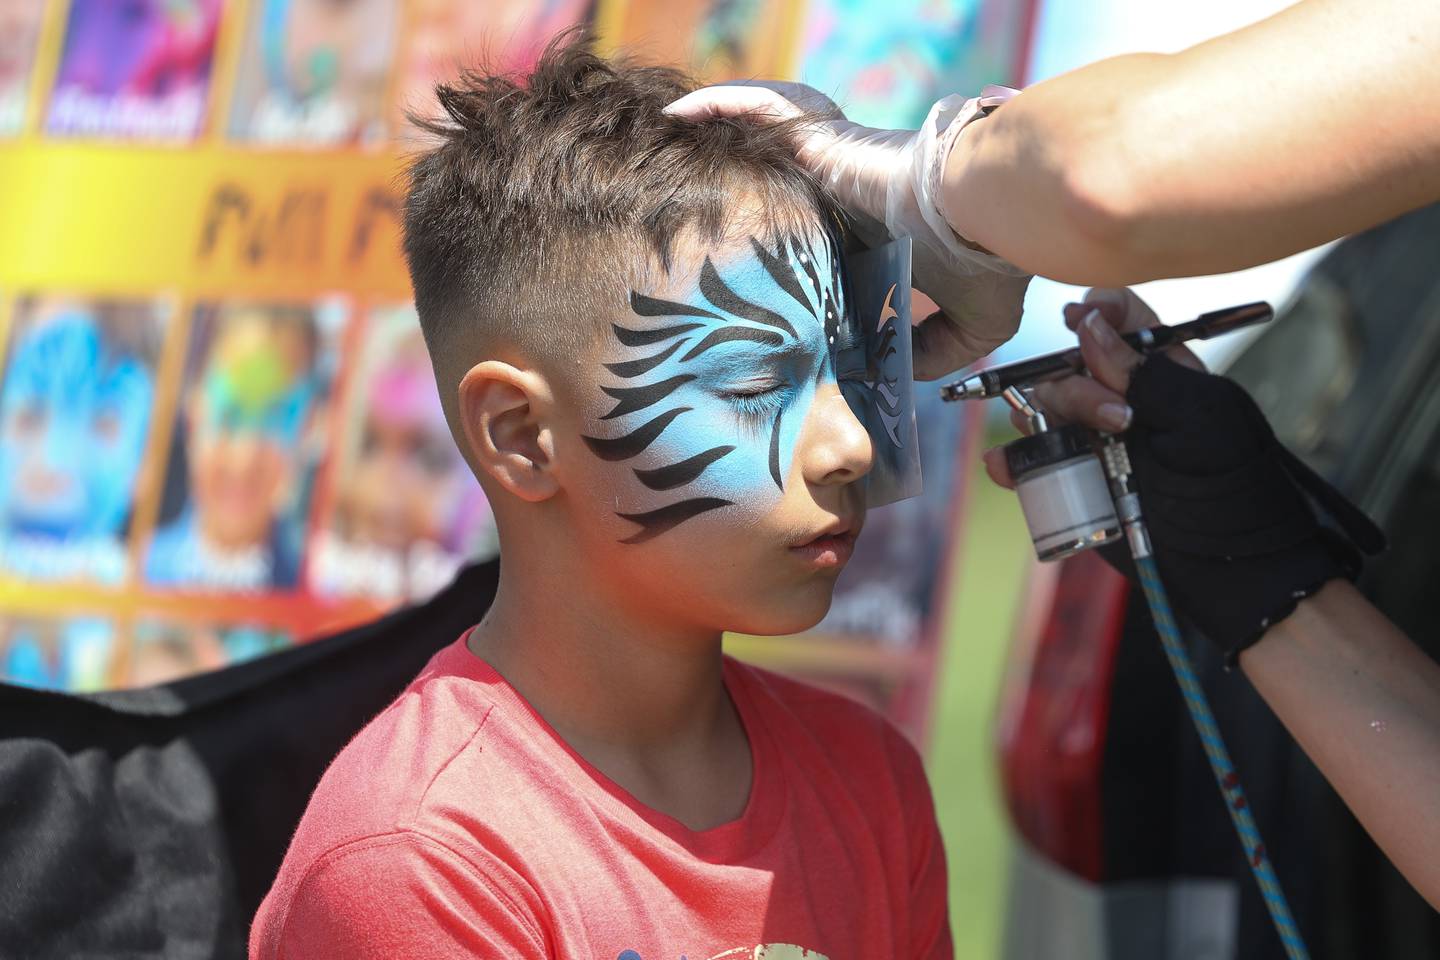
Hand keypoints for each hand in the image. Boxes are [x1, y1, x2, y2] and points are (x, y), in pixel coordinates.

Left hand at [666, 82, 1032, 377]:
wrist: (991, 211)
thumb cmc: (989, 257)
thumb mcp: (972, 321)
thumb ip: (936, 348)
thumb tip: (905, 372)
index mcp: (875, 226)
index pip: (815, 228)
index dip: (780, 241)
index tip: (737, 276)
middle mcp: (849, 186)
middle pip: (779, 180)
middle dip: (734, 186)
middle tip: (685, 212)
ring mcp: (833, 156)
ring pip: (763, 136)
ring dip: (718, 135)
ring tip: (671, 144)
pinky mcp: (824, 136)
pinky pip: (761, 107)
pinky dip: (722, 103)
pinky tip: (680, 113)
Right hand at [985, 287, 1383, 659]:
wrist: (1228, 567)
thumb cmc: (1233, 488)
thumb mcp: (1201, 418)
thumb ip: (1144, 372)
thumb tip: (1087, 323)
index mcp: (1161, 371)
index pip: (1120, 318)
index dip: (1097, 312)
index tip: (1083, 321)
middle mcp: (1119, 399)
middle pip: (1066, 363)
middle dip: (1078, 386)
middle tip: (1119, 422)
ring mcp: (1091, 441)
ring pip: (1038, 408)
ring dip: (1044, 420)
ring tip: (1084, 451)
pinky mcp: (1070, 482)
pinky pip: (1025, 463)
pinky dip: (1010, 462)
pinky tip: (1008, 467)